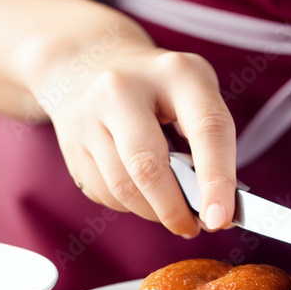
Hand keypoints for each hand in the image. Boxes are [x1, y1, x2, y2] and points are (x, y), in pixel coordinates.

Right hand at [37, 44, 236, 237]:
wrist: (88, 63)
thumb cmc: (159, 88)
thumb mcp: (195, 94)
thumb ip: (211, 142)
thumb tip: (218, 206)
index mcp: (176, 73)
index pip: (207, 129)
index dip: (217, 180)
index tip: (220, 219)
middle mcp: (125, 88)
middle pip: (149, 166)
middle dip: (175, 209)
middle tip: (192, 226)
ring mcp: (90, 114)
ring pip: (123, 188)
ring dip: (153, 212)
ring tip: (170, 212)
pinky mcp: (70, 142)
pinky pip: (104, 193)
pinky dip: (129, 205)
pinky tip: (140, 193)